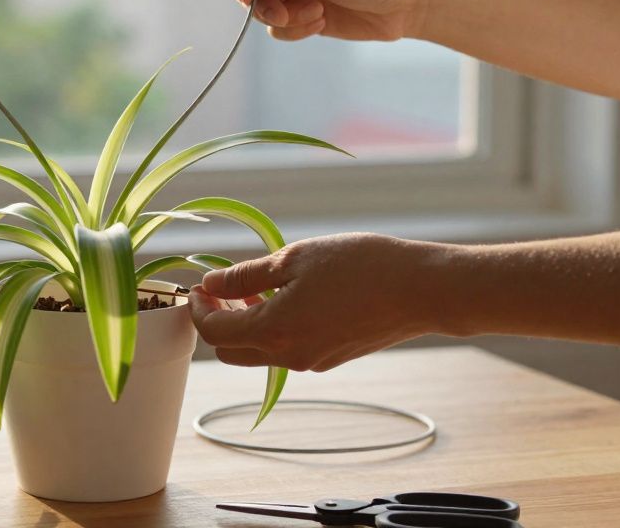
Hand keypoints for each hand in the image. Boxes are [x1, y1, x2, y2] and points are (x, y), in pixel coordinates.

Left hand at [189, 233, 450, 371]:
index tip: (199, 284)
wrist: (420, 290)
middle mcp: (288, 355)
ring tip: (255, 286)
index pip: (214, 332)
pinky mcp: (330, 358)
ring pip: (259, 352)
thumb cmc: (360, 266)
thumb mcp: (294, 258)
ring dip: (246, 323)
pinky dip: (273, 328)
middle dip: (217, 321)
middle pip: (230, 351)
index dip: (198, 308)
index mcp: (274, 330)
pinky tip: (287, 298)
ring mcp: (311, 361)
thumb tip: (211, 282)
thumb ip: (246, 275)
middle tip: (222, 288)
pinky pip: (286, 349)